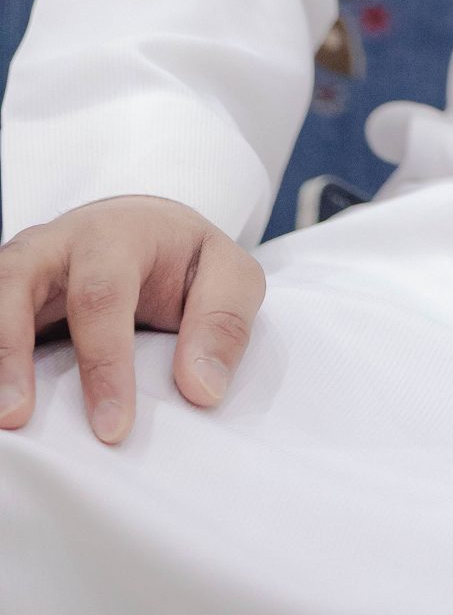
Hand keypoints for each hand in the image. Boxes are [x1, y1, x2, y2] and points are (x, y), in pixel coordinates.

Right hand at [0, 194, 265, 444]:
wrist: (145, 229)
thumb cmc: (183, 260)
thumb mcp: (226, 276)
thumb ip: (223, 323)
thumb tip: (202, 388)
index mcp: (116, 235)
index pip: (101, 295)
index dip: (104, 363)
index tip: (114, 428)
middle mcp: (56, 245)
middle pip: (17, 282)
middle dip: (11, 351)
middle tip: (15, 418)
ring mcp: (22, 268)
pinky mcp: (5, 297)